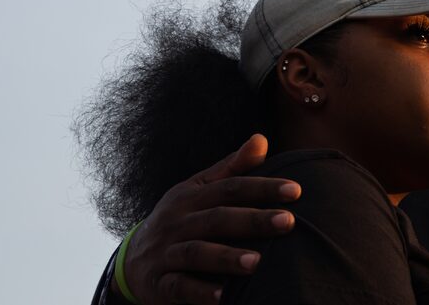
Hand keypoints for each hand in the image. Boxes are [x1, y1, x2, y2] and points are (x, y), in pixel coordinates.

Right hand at [116, 134, 300, 304]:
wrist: (132, 260)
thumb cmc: (179, 219)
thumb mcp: (198, 190)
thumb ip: (231, 168)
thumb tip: (261, 139)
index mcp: (191, 195)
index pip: (230, 187)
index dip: (262, 187)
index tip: (295, 190)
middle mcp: (178, 221)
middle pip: (217, 217)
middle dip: (253, 219)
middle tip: (287, 222)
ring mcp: (166, 252)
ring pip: (196, 252)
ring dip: (226, 257)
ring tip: (256, 262)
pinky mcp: (159, 283)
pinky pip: (178, 286)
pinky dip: (200, 291)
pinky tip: (223, 296)